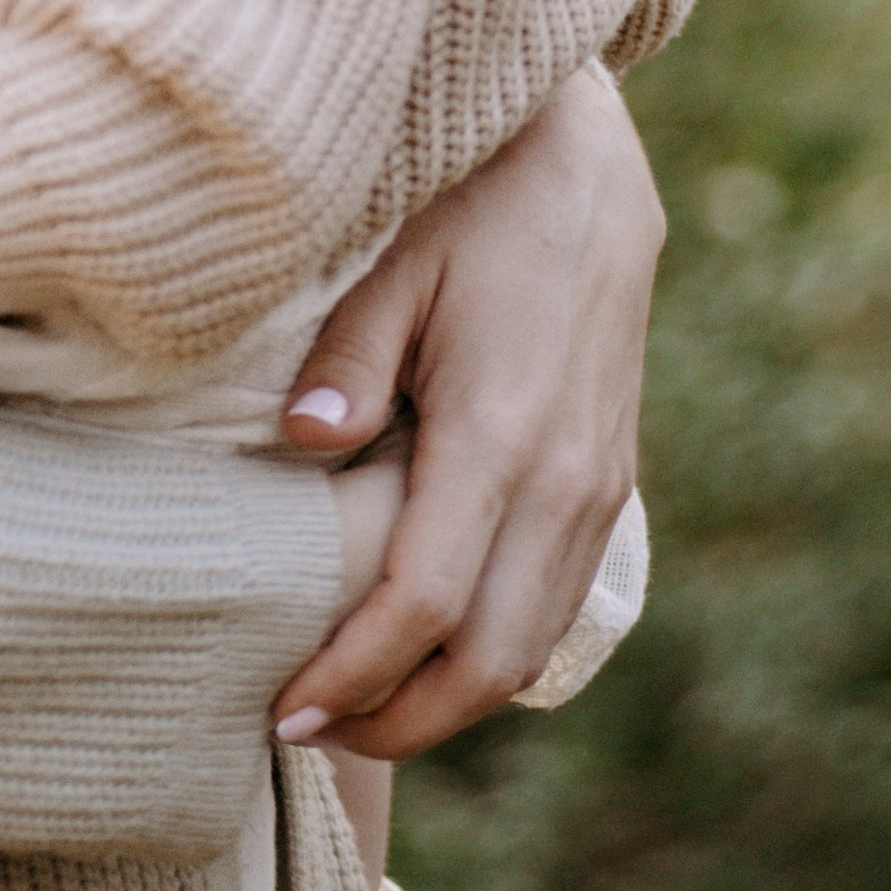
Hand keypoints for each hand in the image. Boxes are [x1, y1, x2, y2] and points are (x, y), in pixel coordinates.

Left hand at [269, 66, 662, 756]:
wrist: (587, 156)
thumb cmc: (472, 193)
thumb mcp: (393, 258)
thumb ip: (346, 360)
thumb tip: (299, 445)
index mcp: (503, 433)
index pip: (421, 605)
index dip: (350, 674)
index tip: (280, 711)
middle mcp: (564, 478)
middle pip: (487, 662)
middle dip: (399, 720)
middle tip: (310, 735)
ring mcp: (598, 482)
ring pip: (532, 645)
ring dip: (450, 700)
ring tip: (358, 706)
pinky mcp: (610, 475)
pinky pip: (557, 602)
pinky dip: (497, 652)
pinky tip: (431, 645)